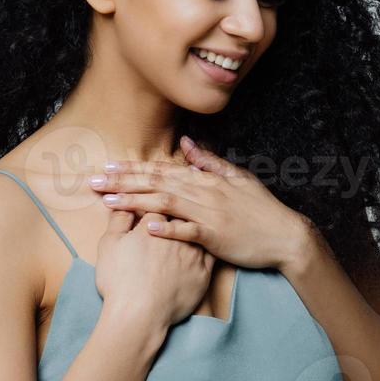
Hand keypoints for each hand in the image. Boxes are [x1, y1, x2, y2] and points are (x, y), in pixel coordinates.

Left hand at [87, 135, 315, 271]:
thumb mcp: (238, 178)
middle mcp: (203, 192)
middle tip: (92, 182)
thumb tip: (186, 144)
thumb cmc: (260, 209)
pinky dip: (168, 228)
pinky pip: (188, 231)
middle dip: (122, 181)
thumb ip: (209, 162)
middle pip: (155, 183)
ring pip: (165, 203)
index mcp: (205, 180)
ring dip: (134, 201)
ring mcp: (208, 214)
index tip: (107, 166)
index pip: (161, 170)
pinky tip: (146, 228)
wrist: (286, 236)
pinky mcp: (215, 236)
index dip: (132, 168)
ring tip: (107, 201)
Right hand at [94, 206, 213, 331]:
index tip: (151, 198)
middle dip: (178, 205)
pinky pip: (211, 252)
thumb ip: (118, 220)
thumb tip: (122, 203)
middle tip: (175, 205)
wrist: (139, 315)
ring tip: (191, 222)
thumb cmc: (120, 281)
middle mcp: (177, 235)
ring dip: (196, 222)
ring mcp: (193, 254)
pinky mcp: (204, 273)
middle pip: (182, 211)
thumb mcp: (109, 245)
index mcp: (153, 225)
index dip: (154, 197)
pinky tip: (206, 242)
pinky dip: (209, 244)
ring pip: (199, 229)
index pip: (157, 200)